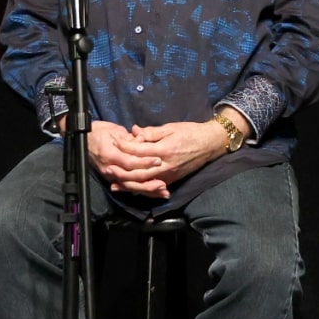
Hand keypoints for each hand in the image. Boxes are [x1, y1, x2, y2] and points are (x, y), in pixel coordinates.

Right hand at [86, 120, 165, 195]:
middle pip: (130, 178)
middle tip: (163, 182)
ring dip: (146, 190)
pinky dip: (140, 190)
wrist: (85, 139)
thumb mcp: (115, 131)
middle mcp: (108, 167)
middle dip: (148, 181)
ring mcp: (109, 175)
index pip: (129, 162)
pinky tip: (153, 193)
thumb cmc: (100, 132)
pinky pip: (127, 186)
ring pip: (130, 186)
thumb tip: (143, 141)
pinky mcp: (112, 179)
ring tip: (162, 192)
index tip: (158, 160)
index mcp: (109, 154)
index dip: (144, 162)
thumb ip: (129, 139)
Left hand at [111, 121, 229, 199]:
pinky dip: (141, 189)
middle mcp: (166, 165)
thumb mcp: (170, 128)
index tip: (115, 142)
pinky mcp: (172, 180)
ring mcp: (169, 175)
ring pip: (145, 183)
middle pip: (139, 172)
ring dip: (128, 184)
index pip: (139, 151)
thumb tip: (134, 131)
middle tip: (108, 168)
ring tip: (114, 183)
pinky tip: (129, 190)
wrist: (210, 144)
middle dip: (122, 171)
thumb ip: (151, 132)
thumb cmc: (190, 132)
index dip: (125, 147)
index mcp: (165, 149)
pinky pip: (153, 187)